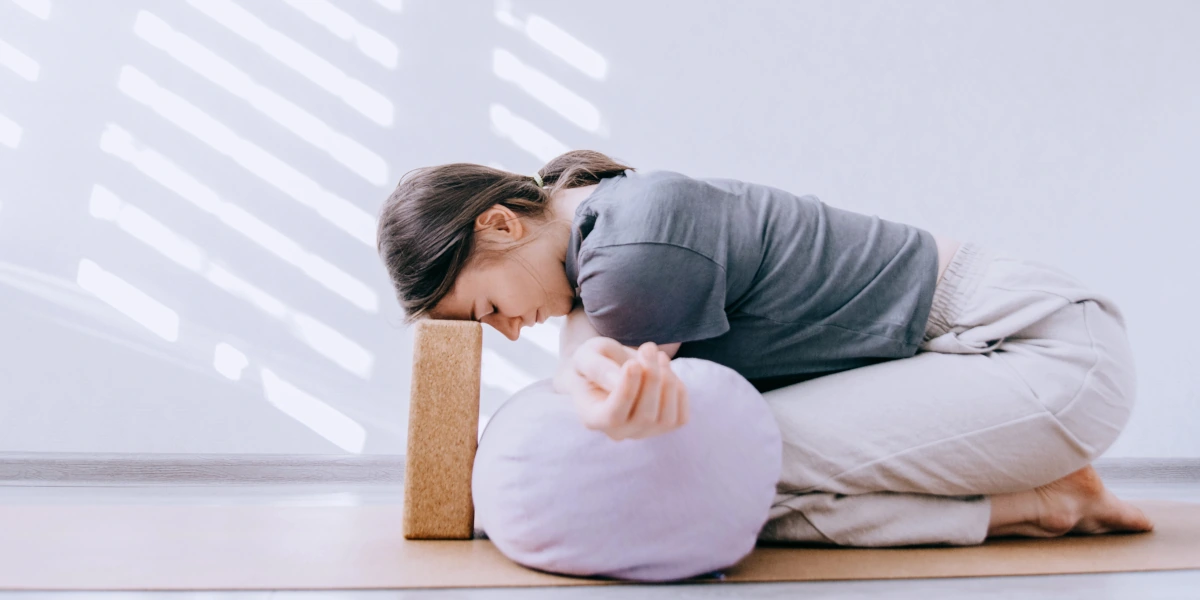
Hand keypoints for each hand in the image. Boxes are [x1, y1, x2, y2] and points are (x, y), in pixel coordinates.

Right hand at [565, 337, 688, 440]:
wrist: (610, 366)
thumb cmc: (595, 360)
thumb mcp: (587, 355)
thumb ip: (597, 367)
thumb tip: (619, 379)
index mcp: (592, 418)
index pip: (613, 416)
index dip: (627, 391)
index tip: (633, 363)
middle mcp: (617, 433)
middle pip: (644, 417)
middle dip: (651, 378)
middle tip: (648, 347)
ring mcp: (642, 432)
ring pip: (666, 419)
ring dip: (668, 381)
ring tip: (657, 356)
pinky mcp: (663, 427)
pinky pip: (680, 417)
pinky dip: (679, 391)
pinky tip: (666, 370)